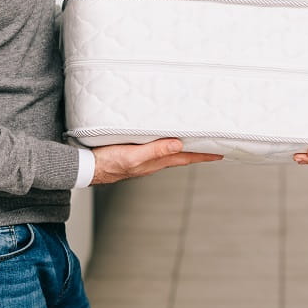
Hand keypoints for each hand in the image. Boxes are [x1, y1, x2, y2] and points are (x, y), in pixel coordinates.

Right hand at [91, 139, 222, 184]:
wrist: (87, 167)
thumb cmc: (107, 162)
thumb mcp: (133, 156)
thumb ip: (155, 150)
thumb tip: (178, 145)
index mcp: (155, 162)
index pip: (185, 158)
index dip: (203, 155)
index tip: (220, 153)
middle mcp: (152, 162)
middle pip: (181, 156)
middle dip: (197, 152)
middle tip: (213, 147)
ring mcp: (143, 159)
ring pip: (169, 153)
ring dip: (183, 149)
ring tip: (194, 142)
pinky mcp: (134, 154)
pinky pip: (157, 149)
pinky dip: (166, 145)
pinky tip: (164, 140)